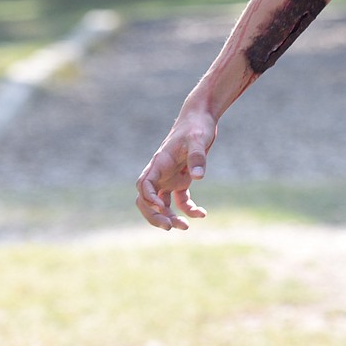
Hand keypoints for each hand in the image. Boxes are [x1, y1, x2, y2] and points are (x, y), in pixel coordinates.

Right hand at [135, 113, 215, 229]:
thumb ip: (197, 156)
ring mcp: (170, 178)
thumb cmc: (197, 126)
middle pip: (147, 200)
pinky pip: (180, 200)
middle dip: (154, 215)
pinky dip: (188, 209)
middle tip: (169, 227)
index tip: (161, 207)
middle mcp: (161, 173)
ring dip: (169, 217)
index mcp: (160, 163)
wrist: (202, 118)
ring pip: (162, 204)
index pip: (143, 184)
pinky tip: (202, 214)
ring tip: (185, 227)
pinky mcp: (182, 180)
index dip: (148, 198)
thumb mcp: (199, 138)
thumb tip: (198, 177)